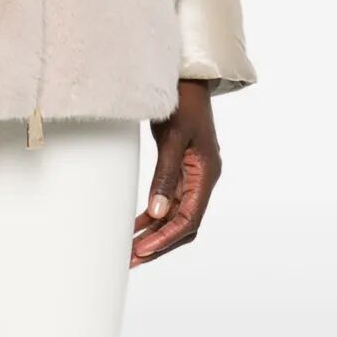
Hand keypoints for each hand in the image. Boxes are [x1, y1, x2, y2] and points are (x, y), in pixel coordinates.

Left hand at [131, 79, 220, 267]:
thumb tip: (157, 212)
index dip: (167, 238)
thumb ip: (166, 174)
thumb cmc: (183, 101)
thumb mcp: (174, 136)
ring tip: (129, 250)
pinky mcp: (180, 168)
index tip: (144, 251)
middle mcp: (201, 178)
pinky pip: (168, 200)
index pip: (189, 218)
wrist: (185, 77)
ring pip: (174, 215)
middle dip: (159, 243)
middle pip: (183, 223)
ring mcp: (192, 175)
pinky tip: (135, 225)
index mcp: (207, 173)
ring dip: (154, 233)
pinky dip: (153, 215)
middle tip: (132, 259)